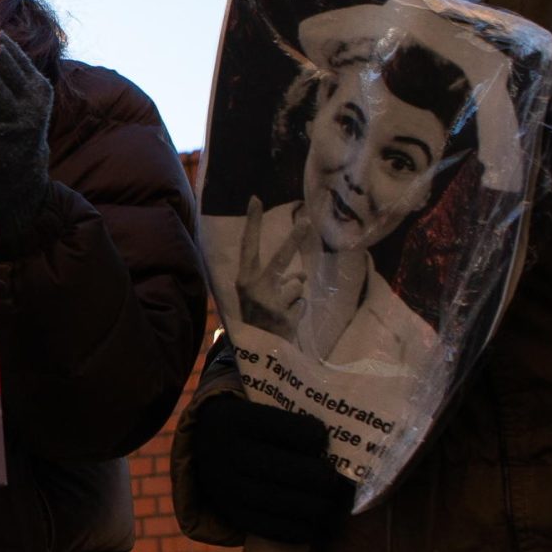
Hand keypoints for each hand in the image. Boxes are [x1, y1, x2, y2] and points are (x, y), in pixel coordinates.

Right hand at [187, 392, 352, 543]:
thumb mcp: (257, 407)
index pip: (288, 430)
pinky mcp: (232, 515)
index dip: (314, 435)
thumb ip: (291, 416)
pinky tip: (316, 523)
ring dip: (317, 505)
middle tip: (333, 477)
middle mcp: (226, 454)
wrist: (204, 449)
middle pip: (291, 470)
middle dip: (320, 476)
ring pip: (286, 503)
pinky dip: (302, 529)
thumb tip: (342, 437)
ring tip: (330, 501)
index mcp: (234, 419)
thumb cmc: (248, 426)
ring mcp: (226, 488)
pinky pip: (274, 528)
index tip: (323, 438)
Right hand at [233, 195, 311, 334]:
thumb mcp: (258, 296)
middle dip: (295, 238)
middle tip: (308, 220)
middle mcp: (254, 288)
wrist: (255, 353)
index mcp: (243, 279)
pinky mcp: (285, 316)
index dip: (252, 222)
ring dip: (294, 298)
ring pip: (297, 286)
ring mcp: (270, 302)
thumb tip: (303, 276)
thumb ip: (277, 282)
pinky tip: (285, 323)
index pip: (248, 245)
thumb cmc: (256, 319)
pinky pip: (301, 304)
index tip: (256, 198)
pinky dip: (297, 312)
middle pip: (281, 259)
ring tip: (280, 313)